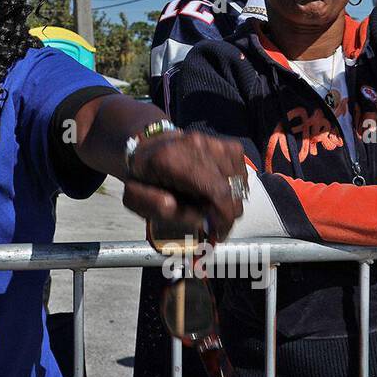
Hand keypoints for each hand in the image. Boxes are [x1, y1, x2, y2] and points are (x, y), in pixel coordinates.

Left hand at [124, 131, 245, 239]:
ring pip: (239, 182)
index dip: (224, 218)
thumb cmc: (141, 177)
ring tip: (211, 207)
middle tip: (214, 226)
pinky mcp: (224, 144)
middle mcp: (197, 146)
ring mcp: (213, 142)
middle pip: (231, 189)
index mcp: (172, 160)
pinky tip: (217, 191)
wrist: (146, 147)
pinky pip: (241, 172)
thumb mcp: (135, 198)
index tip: (218, 234)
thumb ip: (159, 210)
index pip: (217, 191)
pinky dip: (234, 187)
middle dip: (227, 214)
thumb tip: (200, 220)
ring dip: (230, 201)